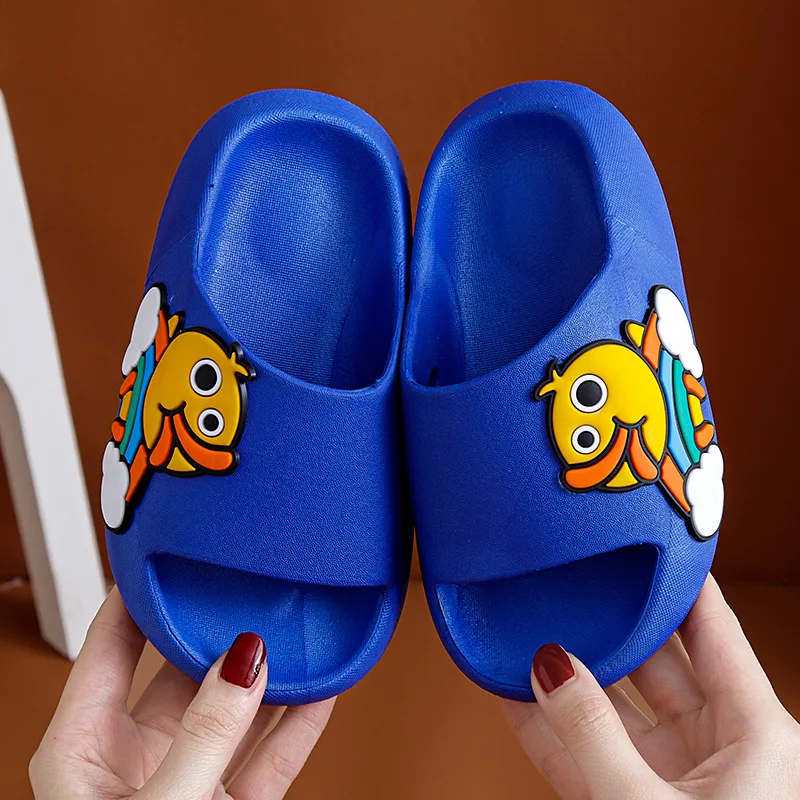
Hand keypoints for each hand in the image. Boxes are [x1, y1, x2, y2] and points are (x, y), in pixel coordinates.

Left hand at [30, 588, 334, 799]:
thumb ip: (204, 735)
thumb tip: (243, 659)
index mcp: (82, 750)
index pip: (109, 643)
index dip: (140, 590)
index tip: (174, 544)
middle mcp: (134, 758)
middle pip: (182, 668)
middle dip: (221, 625)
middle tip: (253, 579)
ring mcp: (187, 780)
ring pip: (236, 708)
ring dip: (272, 671)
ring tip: (303, 623)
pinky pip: (272, 753)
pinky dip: (302, 720)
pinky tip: (327, 684)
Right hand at [504, 575, 799, 798]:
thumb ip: (592, 734)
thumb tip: (549, 666)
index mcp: (757, 736)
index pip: (714, 631)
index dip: (681, 582)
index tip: (647, 538)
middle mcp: (719, 748)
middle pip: (657, 661)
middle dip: (612, 624)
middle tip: (573, 584)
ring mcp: (673, 776)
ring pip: (615, 707)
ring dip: (570, 677)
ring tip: (528, 634)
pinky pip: (586, 752)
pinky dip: (549, 727)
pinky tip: (513, 692)